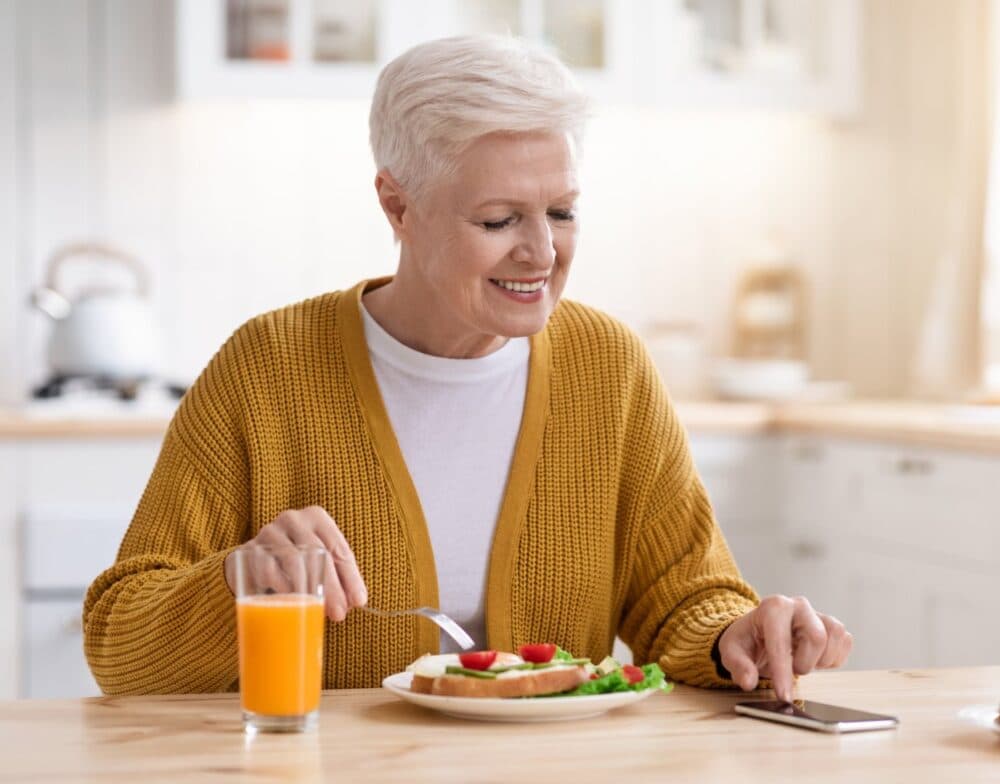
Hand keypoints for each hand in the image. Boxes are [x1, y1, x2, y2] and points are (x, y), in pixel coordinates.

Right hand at [224, 506, 367, 620]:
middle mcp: (293, 519)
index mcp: (316, 517)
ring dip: (308, 590)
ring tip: (316, 610)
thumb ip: (340, 576)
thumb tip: (356, 600)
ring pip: (294, 561)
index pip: (338, 547)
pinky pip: (268, 570)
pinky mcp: (249, 550)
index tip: (358, 601)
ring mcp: (269, 532)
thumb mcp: (322, 561)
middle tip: (340, 614)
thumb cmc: (300, 560)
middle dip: (332, 587)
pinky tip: (290, 600)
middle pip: (319, 553)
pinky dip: (282, 587)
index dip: (350, 576)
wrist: (257, 556)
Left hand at [717, 595, 852, 701]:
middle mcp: (798, 605)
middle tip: (792, 669)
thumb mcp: (732, 651)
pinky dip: (832, 658)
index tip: (784, 695)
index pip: (781, 641)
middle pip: (817, 637)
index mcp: (772, 608)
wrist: (762, 632)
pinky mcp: (831, 625)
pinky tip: (815, 659)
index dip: (783, 671)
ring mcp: (817, 614)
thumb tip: (748, 681)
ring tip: (801, 661)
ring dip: (820, 660)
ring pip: (834, 639)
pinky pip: (844, 643)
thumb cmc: (748, 639)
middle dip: (805, 662)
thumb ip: (738, 666)